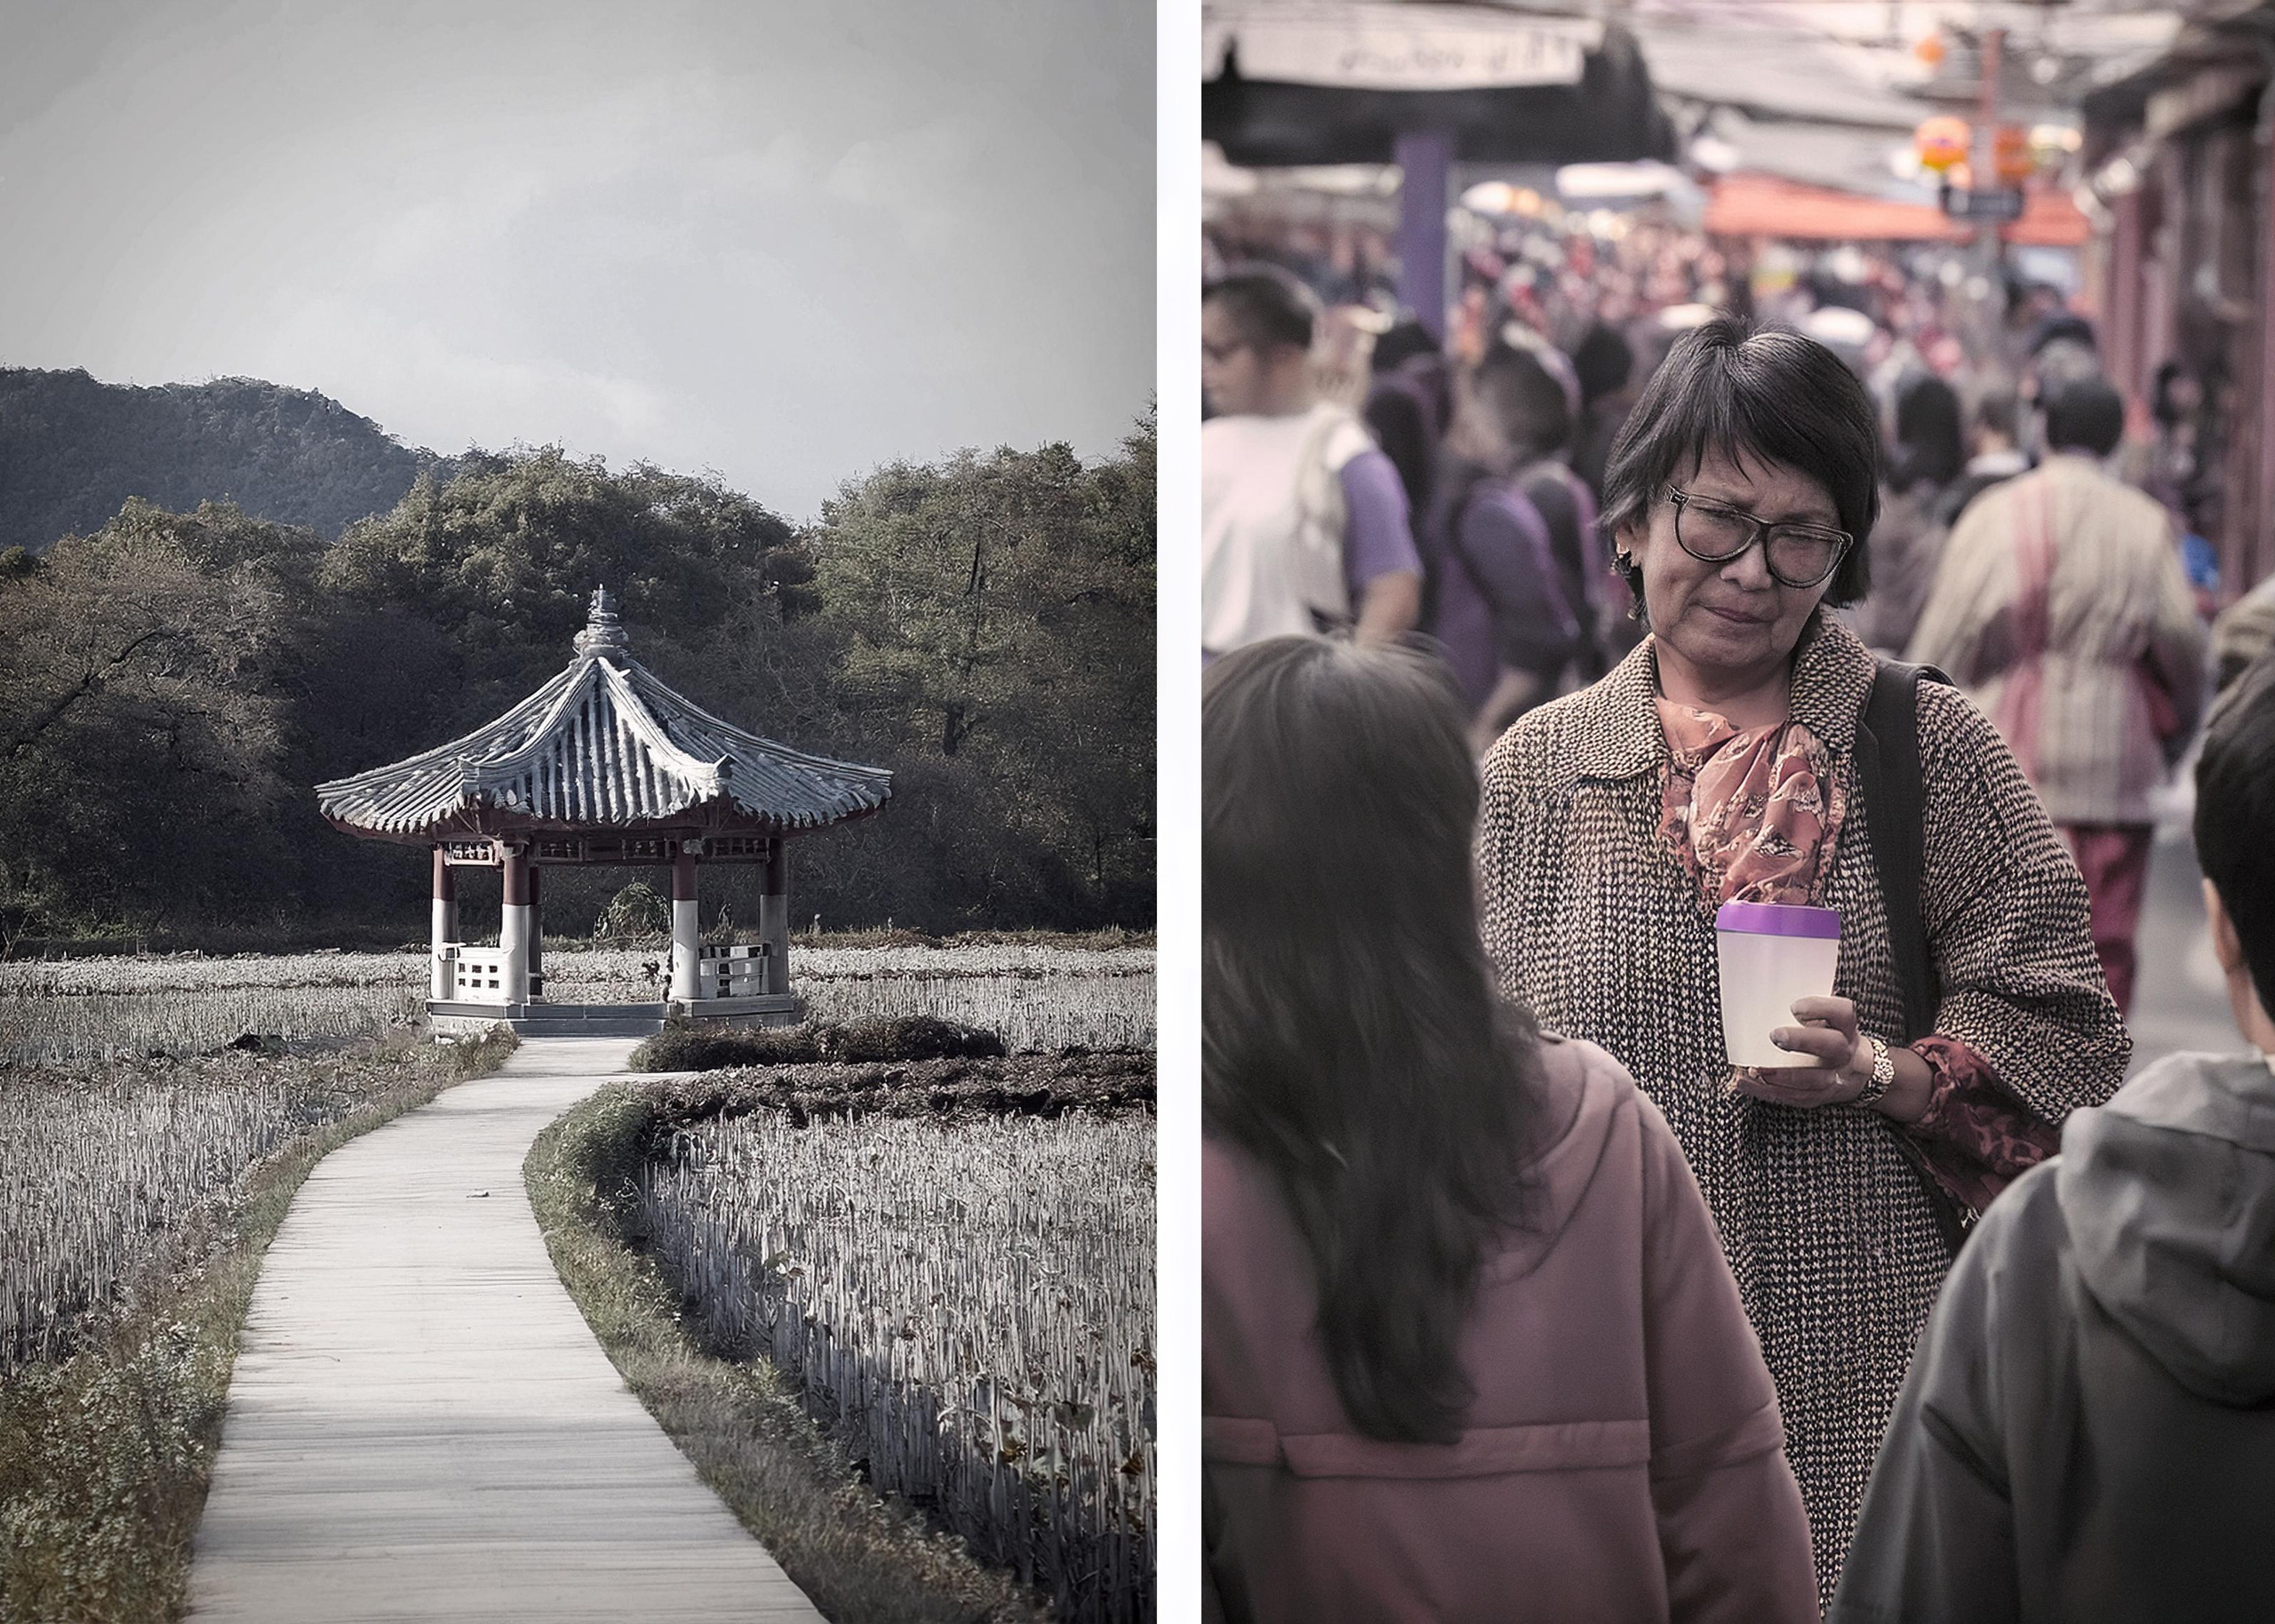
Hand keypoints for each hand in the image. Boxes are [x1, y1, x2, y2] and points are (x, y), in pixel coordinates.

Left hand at [1730, 995, 1869, 1109]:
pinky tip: (1746, 1082)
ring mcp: (1834, 1078)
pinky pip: (1793, 1097)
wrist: (1858, 1070)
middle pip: (1830, 1045)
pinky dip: (1766, 1091)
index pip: (1842, 1012)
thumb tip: (1770, 993)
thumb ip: (1809, 1010)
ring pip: (1811, 1080)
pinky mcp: (1819, 1097)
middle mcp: (1844, 1052)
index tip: (1794, 1006)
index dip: (1819, 1008)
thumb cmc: (1831, 1035)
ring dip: (1779, 1075)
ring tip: (1754, 1069)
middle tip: (1775, 1036)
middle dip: (1801, 1041)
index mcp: (1846, 1027)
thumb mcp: (1829, 1019)